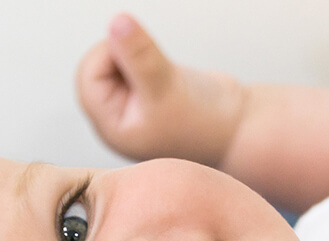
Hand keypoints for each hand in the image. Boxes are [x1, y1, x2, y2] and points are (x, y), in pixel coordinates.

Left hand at [76, 13, 244, 164]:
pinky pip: (133, 61)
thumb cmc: (206, 125)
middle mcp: (117, 116)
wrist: (240, 130)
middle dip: (122, 54)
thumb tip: (116, 22)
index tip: (140, 59)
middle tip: (153, 66)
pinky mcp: (148, 89)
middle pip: (97, 66)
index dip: (110, 55)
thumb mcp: (166, 86)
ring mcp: (132, 103)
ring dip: (137, 55)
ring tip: (164, 75)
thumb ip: (138, 55)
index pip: (89, 76)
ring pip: (115, 61)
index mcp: (111, 126)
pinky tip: (168, 75)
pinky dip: (147, 57)